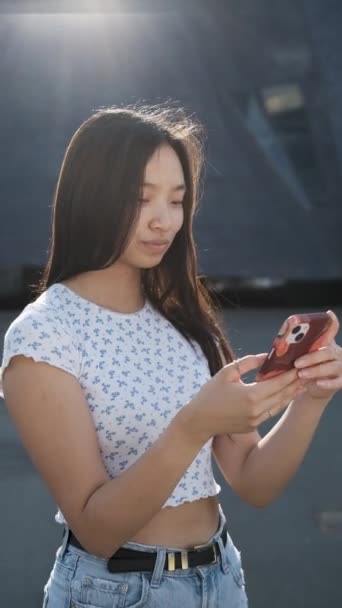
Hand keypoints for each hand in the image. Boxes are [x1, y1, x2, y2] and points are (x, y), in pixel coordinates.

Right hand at [180, 353, 304, 442]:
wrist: (199, 421)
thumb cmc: (209, 394)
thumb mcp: (226, 373)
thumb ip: (247, 363)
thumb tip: (265, 356)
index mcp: (251, 395)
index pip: (278, 383)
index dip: (290, 374)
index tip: (298, 364)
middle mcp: (257, 410)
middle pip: (283, 394)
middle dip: (294, 383)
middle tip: (304, 372)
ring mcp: (256, 420)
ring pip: (279, 404)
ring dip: (290, 394)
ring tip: (300, 383)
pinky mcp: (253, 425)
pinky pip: (270, 411)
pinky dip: (279, 401)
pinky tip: (284, 394)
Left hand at [294, 310, 341, 399]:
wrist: (318, 385)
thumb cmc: (309, 367)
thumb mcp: (306, 357)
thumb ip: (300, 348)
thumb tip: (282, 344)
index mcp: (328, 344)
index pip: (332, 329)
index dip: (332, 322)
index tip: (328, 314)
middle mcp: (338, 353)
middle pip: (327, 352)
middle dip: (311, 357)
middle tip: (296, 362)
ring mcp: (341, 366)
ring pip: (331, 366)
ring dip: (315, 370)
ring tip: (301, 374)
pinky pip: (338, 381)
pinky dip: (328, 383)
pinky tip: (318, 383)